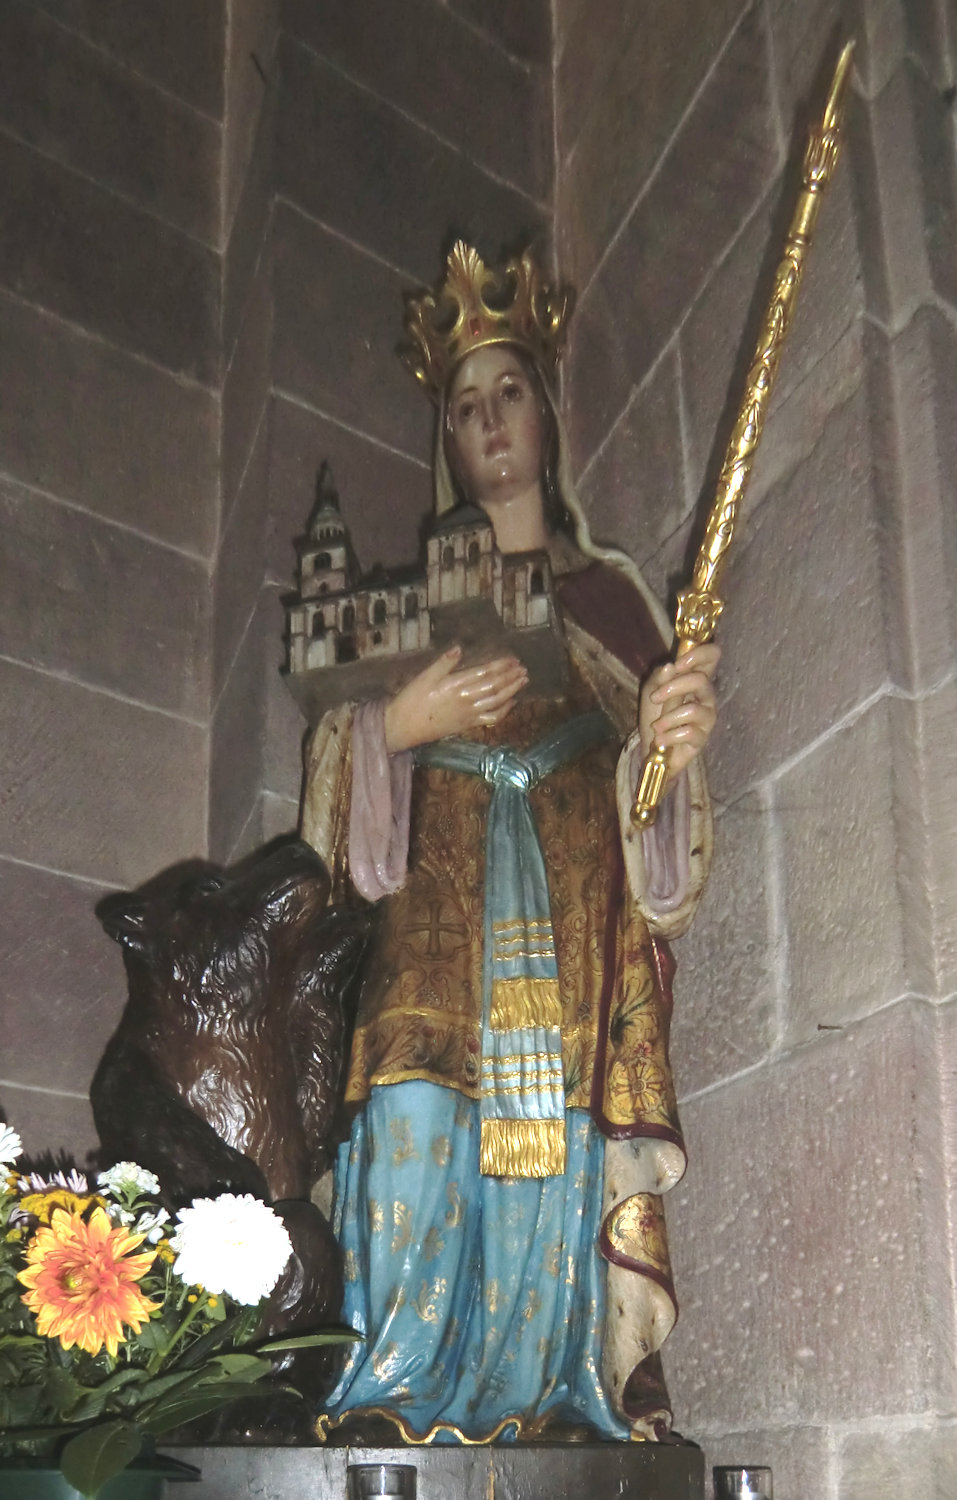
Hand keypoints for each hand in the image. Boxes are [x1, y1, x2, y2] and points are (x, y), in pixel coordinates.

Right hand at [384, 647, 527, 752]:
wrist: (404, 727)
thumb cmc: (411, 700)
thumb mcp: (424, 677)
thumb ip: (443, 663)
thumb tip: (459, 648)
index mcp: (456, 685)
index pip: (485, 673)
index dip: (501, 666)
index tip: (513, 659)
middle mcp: (466, 700)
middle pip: (495, 687)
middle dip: (511, 677)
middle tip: (524, 669)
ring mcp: (468, 714)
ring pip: (496, 702)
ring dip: (512, 691)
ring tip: (523, 681)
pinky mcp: (467, 725)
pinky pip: (490, 718)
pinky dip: (503, 711)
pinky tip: (511, 703)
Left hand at [637, 643, 719, 784]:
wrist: (653, 749)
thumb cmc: (655, 716)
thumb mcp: (651, 692)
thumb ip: (660, 678)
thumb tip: (670, 666)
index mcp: (696, 679)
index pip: (712, 656)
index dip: (699, 654)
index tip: (678, 665)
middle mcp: (706, 696)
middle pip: (701, 680)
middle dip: (673, 688)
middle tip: (654, 698)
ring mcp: (707, 717)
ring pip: (692, 710)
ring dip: (667, 719)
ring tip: (656, 728)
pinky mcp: (702, 738)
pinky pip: (688, 733)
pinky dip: (669, 736)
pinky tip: (661, 740)